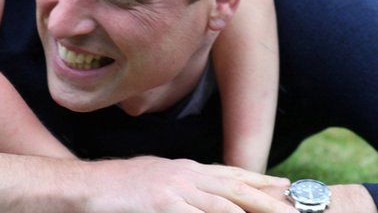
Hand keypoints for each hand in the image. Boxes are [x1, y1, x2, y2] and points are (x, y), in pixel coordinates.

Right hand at [90, 158, 293, 212]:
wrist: (82, 186)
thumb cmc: (114, 189)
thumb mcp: (153, 183)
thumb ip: (179, 189)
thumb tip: (199, 200)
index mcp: (184, 168)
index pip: (231, 173)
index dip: (259, 181)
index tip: (284, 187)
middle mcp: (184, 173)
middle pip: (236, 186)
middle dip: (268, 199)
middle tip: (295, 210)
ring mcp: (174, 187)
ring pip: (225, 203)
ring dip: (253, 212)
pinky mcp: (162, 202)